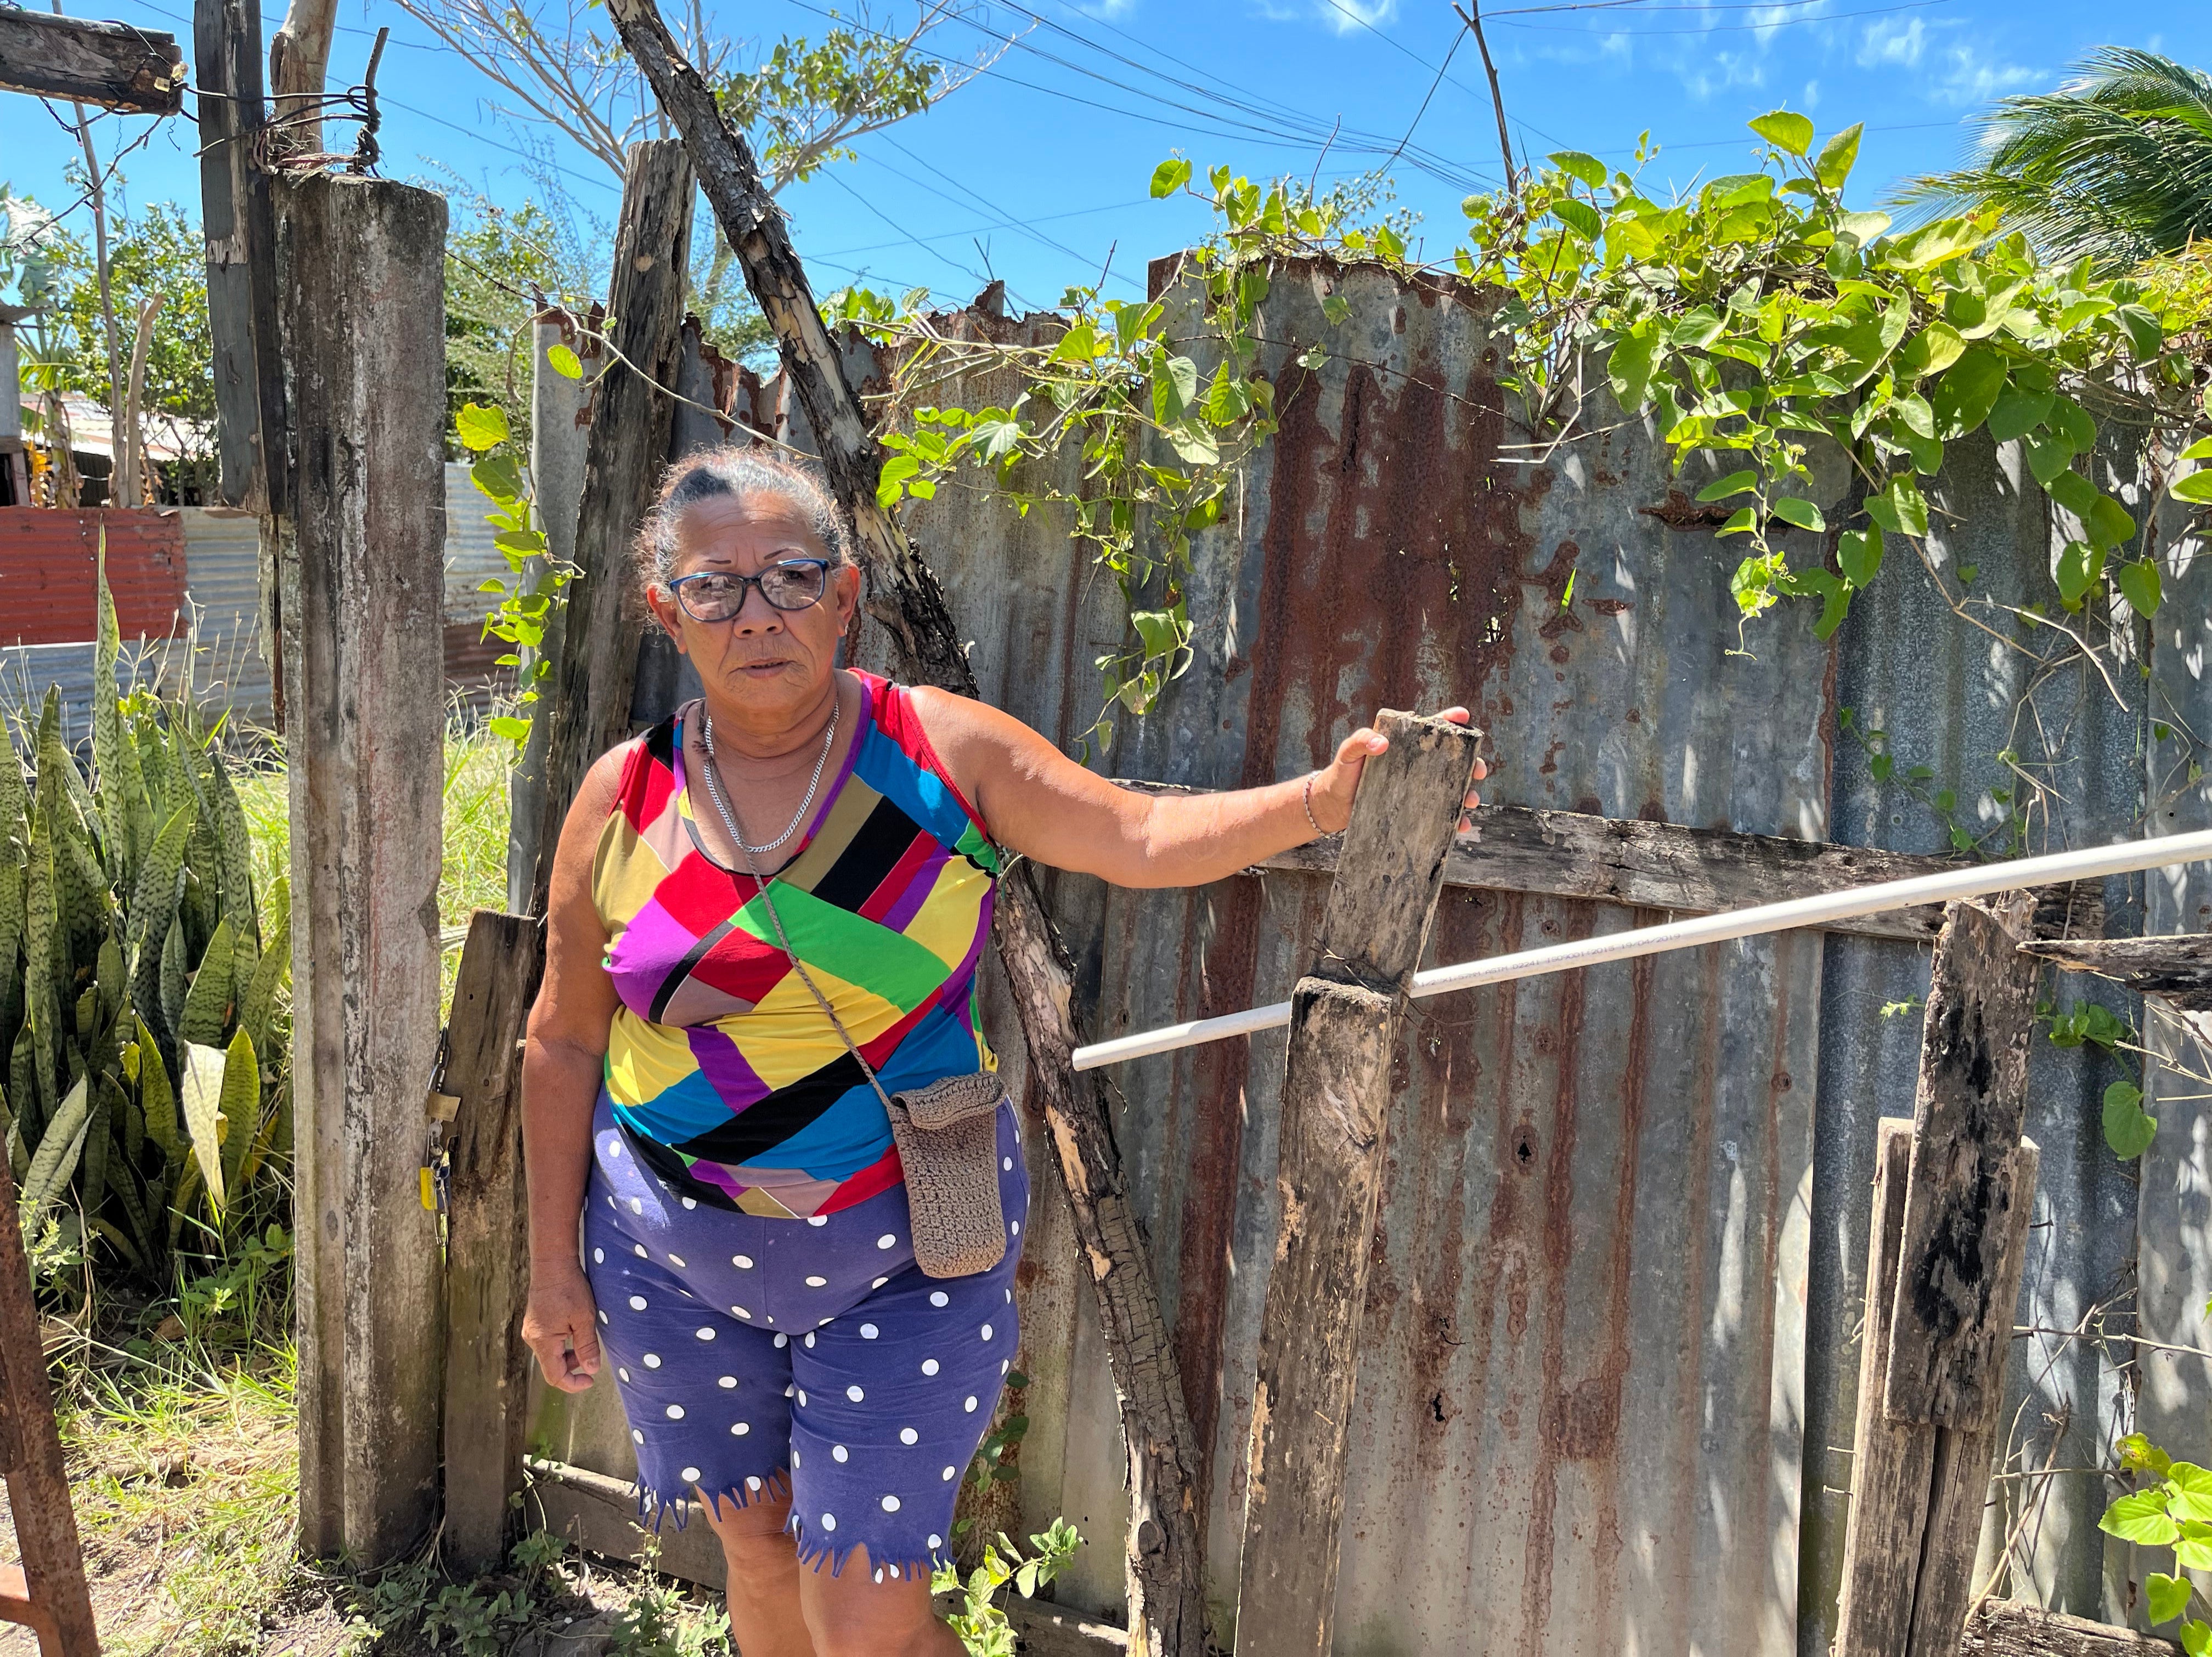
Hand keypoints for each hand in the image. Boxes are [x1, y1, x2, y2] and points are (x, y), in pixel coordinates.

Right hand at [523, 1266, 602, 1392]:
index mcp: (543, 1341)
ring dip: (568, 1356)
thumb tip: (592, 1369)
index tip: (591, 1380)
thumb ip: (587, 1346)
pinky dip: (562, 1345)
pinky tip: (574, 1332)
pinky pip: (548, 1343)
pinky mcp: (533, 1323)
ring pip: (550, 1355)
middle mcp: (532, 1338)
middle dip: (572, 1368)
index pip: (555, 1376)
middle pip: (551, 1367)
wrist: (553, 1263)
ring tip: (585, 1342)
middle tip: (591, 1357)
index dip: (573, 1383)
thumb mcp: (585, 1318)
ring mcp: (531, 1330)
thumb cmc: (570, 1288)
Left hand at [1307, 707, 1485, 834]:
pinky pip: (1441, 815)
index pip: (1433, 728)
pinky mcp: (1416, 810)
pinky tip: (1461, 826)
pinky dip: (1455, 821)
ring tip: (1471, 801)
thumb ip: (1360, 741)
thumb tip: (1381, 743)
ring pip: (1453, 788)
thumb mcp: (1348, 753)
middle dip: (1472, 763)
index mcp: (1407, 744)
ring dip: (1468, 794)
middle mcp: (1419, 765)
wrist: (1333, 806)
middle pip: (1454, 760)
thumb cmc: (1342, 773)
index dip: (1451, 721)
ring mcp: (1420, 788)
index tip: (1464, 715)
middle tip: (1478, 770)